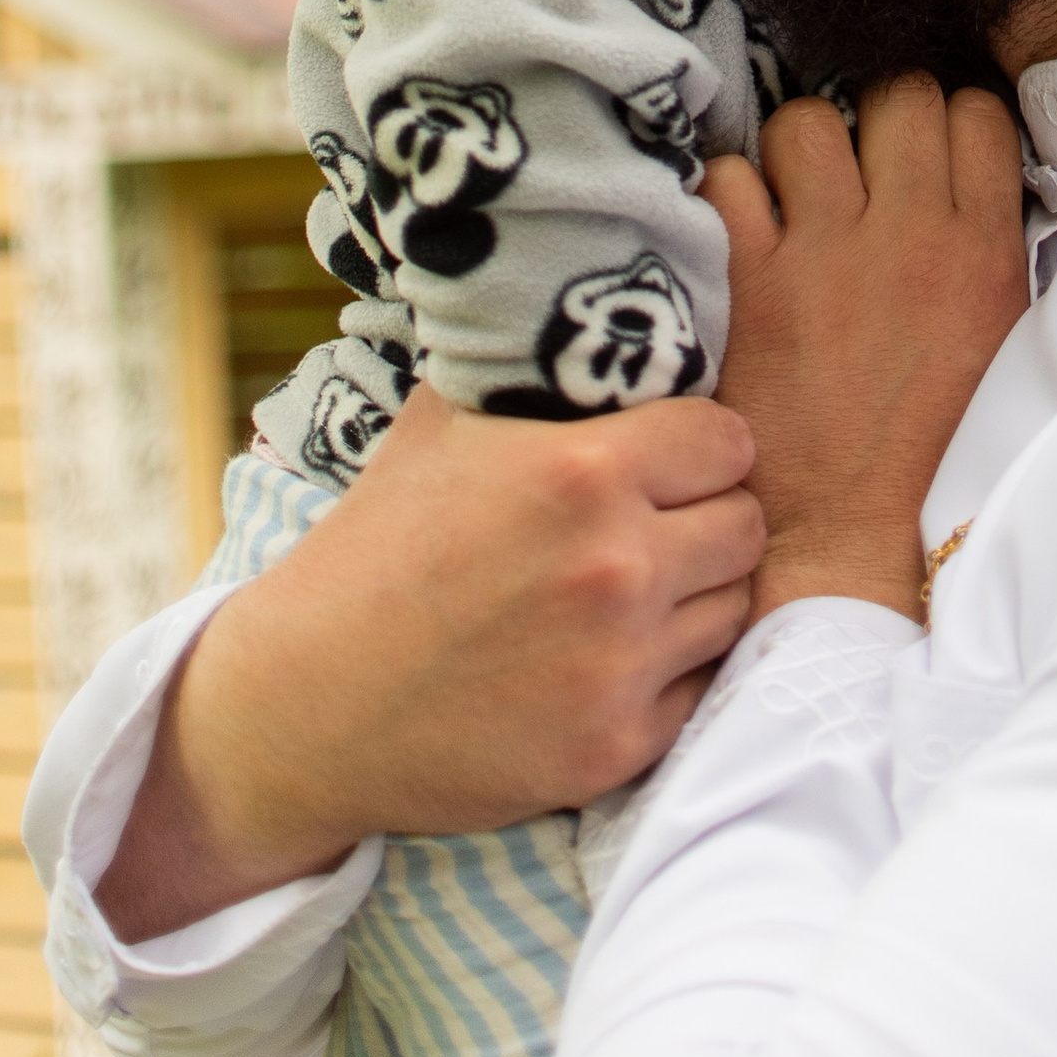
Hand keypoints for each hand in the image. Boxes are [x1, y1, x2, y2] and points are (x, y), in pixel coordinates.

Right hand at [94, 387, 763, 941]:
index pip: (729, 440)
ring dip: (693, 598)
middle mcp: (617, 566)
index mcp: (583, 472)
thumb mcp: (441, 425)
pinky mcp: (615, 748)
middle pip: (747, 524)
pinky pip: (700, 692)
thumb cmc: (376, 549)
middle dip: (705, 519)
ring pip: (734, 608)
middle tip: (652, 530)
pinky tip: (606, 661)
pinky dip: (666, 677)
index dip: (698, 448)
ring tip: (627, 596)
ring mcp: (620, 665)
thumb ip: (528, 373)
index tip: (666, 463)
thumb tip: (580, 308)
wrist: (309, 703)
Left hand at [706, 76, 1029, 624]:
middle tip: (863, 170)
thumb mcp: (1002, 348)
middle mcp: (912, 237)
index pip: (976, 113)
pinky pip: (728, 180)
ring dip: (800, 151)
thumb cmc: (931, 454)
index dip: (947, 124)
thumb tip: (979, 183)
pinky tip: (742, 234)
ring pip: (807, 120)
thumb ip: (994, 256)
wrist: (849, 539)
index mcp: (986, 253)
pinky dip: (727, 197)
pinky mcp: (752, 283)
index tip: (927, 156)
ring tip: (798, 196)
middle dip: (877, 120)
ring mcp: (827, 255)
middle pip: (899, 94)